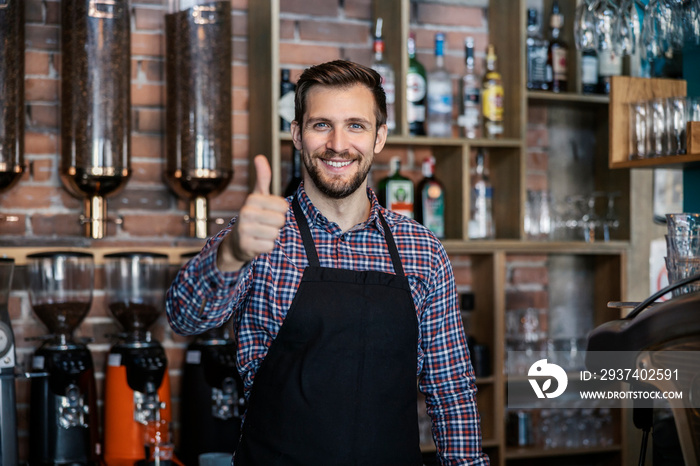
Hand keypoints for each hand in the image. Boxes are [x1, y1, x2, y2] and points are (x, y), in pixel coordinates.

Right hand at [218, 155, 287, 270]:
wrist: (237, 241)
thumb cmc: (253, 216)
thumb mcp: (258, 196)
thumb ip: (262, 178)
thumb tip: (259, 157)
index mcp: (252, 199)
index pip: (283, 206)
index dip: (280, 211)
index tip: (269, 212)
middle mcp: (245, 212)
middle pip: (281, 220)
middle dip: (276, 224)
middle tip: (264, 224)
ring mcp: (244, 230)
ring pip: (275, 233)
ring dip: (271, 235)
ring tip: (261, 233)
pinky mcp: (246, 246)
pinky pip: (270, 245)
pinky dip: (267, 246)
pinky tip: (257, 242)